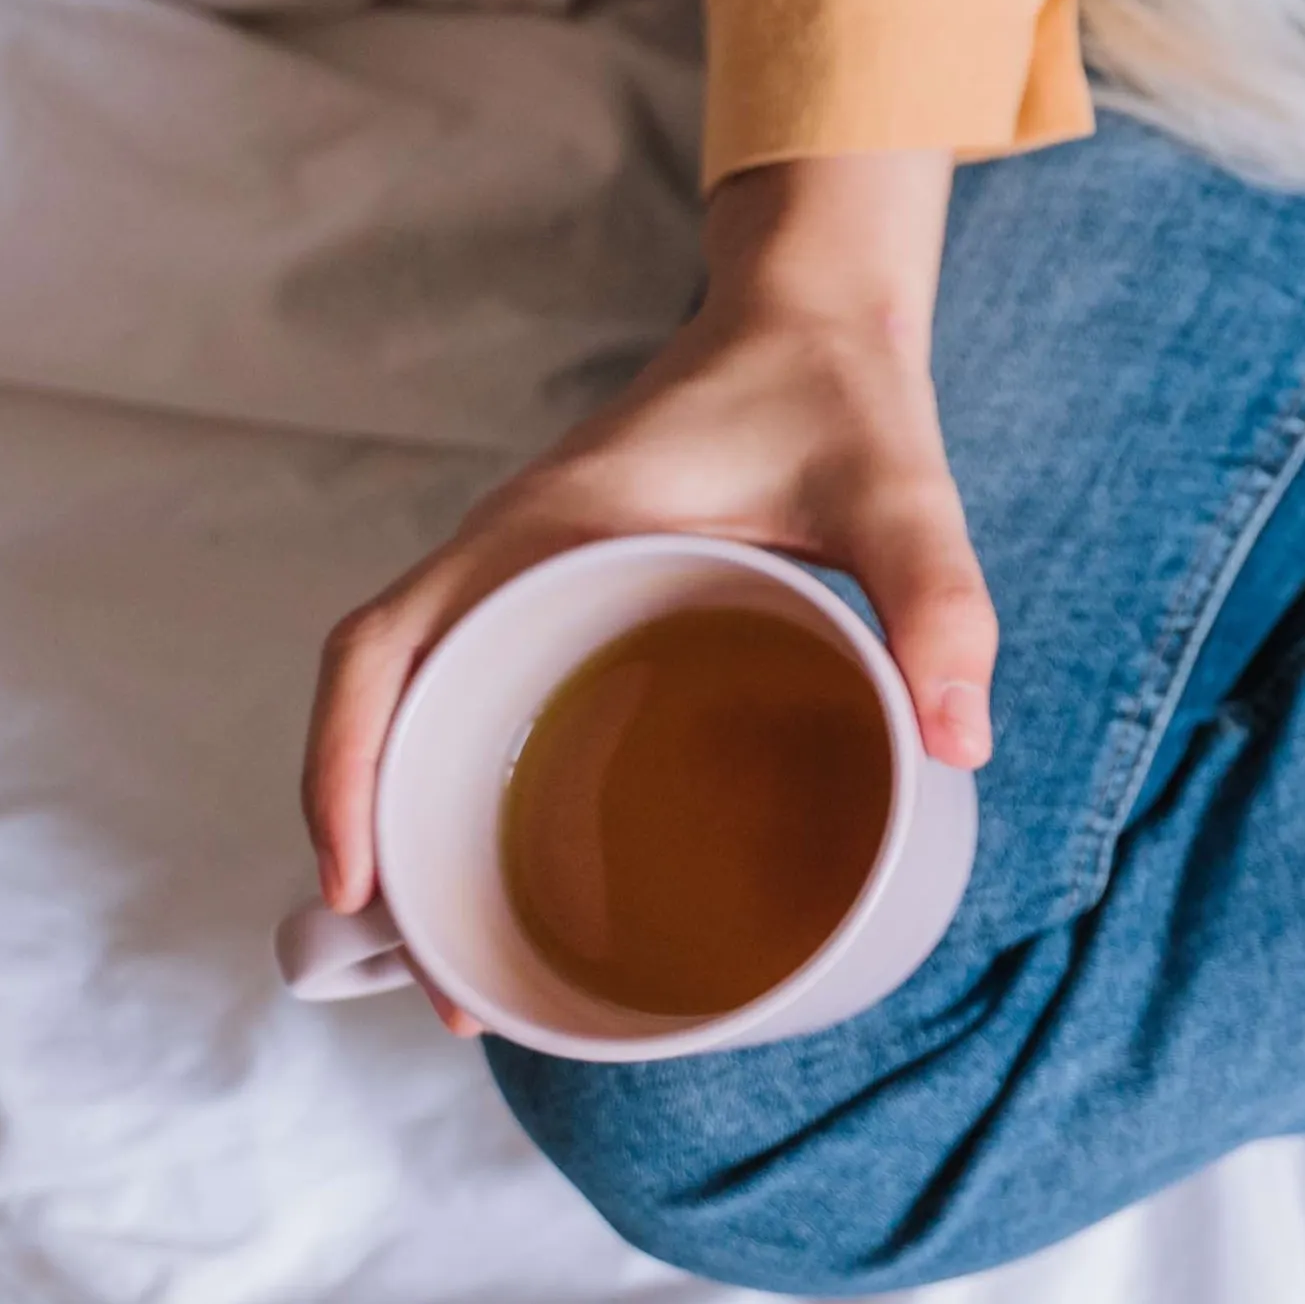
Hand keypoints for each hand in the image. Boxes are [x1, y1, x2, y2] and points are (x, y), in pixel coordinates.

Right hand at [298, 153, 986, 1028]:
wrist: (819, 314)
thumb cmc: (837, 387)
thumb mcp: (897, 491)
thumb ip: (936, 597)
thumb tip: (962, 741)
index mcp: (542, 527)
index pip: (378, 647)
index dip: (342, 764)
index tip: (355, 885)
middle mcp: (509, 556)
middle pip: (383, 710)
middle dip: (380, 846)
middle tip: (448, 989)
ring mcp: (530, 576)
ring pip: (422, 711)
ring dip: (420, 829)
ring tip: (474, 967)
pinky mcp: (570, 593)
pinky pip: (484, 693)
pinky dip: (475, 780)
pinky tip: (527, 864)